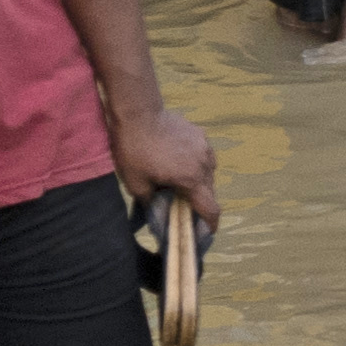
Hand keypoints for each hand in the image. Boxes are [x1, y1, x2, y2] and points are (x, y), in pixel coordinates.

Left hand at [109, 97, 218, 233]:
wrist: (138, 113)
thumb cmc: (134, 150)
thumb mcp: (135, 184)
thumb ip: (151, 202)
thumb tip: (159, 213)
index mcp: (192, 179)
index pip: (211, 208)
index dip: (211, 224)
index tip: (206, 232)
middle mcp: (205, 164)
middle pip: (209, 190)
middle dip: (200, 201)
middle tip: (183, 206)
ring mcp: (204, 147)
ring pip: (208, 172)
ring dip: (198, 181)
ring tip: (180, 181)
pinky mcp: (200, 134)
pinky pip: (203, 155)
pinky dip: (195, 163)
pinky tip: (178, 159)